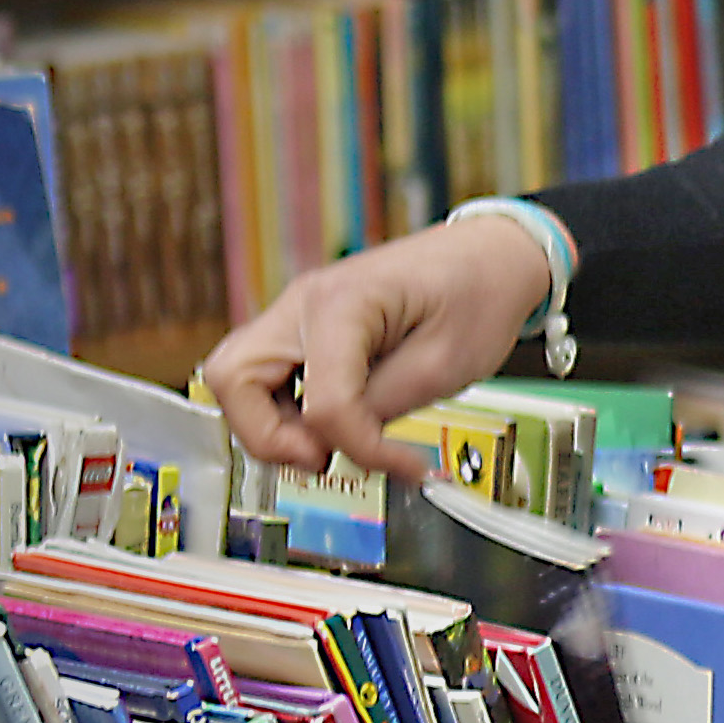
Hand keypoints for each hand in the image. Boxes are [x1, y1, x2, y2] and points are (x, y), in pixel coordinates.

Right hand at [206, 214, 555, 477]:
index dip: (361, 448)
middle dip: (270, 436)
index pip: (322, 402)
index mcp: (343, 304)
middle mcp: (303, 303)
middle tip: (326, 458)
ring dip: (274, 426)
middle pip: (233, 380)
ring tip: (334, 442)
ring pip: (238, 382)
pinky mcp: (303, 330)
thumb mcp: (446, 364)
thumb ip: (383, 406)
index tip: (406, 466)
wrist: (490, 256)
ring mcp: (296, 314)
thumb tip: (338, 441)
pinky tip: (335, 422)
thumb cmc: (477, 294)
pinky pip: (266, 378)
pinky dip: (287, 410)